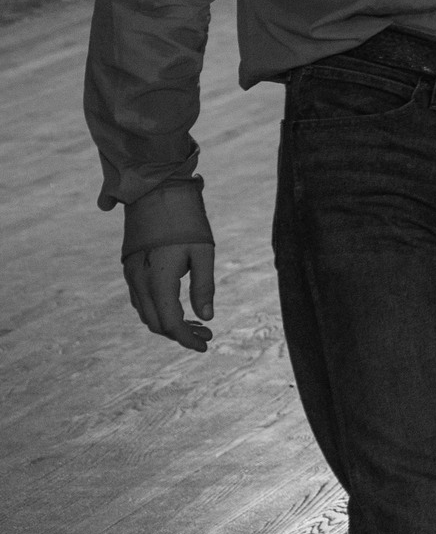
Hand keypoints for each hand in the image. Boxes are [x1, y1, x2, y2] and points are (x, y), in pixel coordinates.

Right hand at [121, 189, 214, 351]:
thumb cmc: (186, 218)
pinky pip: (140, 298)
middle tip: (207, 333)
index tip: (206, 344)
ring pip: (145, 312)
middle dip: (180, 333)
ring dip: (168, 322)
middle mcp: (139, 281)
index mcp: (158, 279)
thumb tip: (207, 316)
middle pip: (155, 322)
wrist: (156, 189)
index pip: (170, 322)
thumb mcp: (204, 252)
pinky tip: (177, 306)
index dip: (187, 338)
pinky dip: (157, 309)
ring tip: (197, 323)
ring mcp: (131, 274)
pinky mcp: (130, 266)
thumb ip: (204, 287)